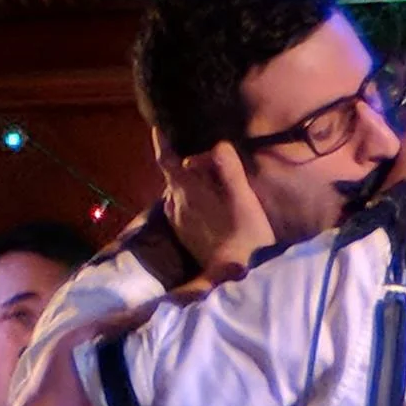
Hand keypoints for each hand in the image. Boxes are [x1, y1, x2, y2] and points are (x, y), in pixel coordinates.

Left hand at [159, 141, 274, 281]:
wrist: (237, 276)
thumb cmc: (246, 234)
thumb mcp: (243, 197)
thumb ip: (227, 168)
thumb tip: (212, 147)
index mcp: (186, 192)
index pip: (165, 161)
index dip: (162, 143)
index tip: (159, 129)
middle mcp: (175, 206)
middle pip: (172, 177)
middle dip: (181, 164)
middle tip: (201, 156)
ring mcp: (178, 223)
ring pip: (176, 194)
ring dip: (187, 184)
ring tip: (204, 179)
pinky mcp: (184, 237)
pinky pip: (181, 210)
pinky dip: (189, 200)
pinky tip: (206, 205)